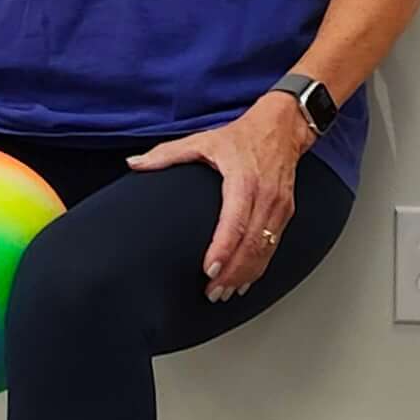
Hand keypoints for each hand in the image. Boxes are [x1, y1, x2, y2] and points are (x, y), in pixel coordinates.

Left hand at [129, 94, 306, 302]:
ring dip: (246, 275)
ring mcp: (279, 206)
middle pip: (252, 244)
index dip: (223, 249)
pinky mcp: (286, 213)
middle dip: (233, 273)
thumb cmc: (243, 136)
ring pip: (265, 250)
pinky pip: (273, 246)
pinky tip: (245, 281)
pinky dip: (259, 267)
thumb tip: (134, 164)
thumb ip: (167, 154)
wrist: (282, 127)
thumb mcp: (203, 140)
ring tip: (225, 293)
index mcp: (243, 180)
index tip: (209, 270)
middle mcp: (265, 196)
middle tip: (212, 292)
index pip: (235, 222)